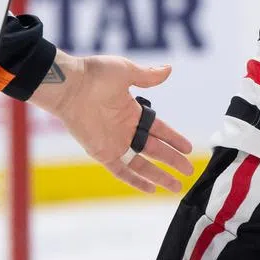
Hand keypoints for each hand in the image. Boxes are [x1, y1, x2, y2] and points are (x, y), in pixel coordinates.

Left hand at [30, 53, 193, 193]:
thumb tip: (168, 70)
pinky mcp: (102, 153)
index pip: (159, 129)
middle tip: (189, 170)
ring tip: (177, 186)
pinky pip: (121, 171)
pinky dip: (135, 181)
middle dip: (173, 160)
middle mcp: (126, 130)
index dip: (174, 139)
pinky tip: (150, 189)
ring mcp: (114, 143)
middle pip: (155, 150)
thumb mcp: (126, 71)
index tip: (189, 148)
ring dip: (160, 175)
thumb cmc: (95, 75)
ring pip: (142, 164)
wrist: (69, 86)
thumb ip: (147, 76)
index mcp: (133, 112)